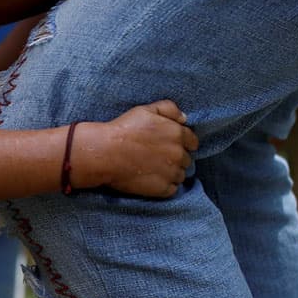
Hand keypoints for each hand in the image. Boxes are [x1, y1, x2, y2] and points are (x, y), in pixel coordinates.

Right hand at [74, 101, 196, 196]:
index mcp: (178, 134)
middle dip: (176, 158)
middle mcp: (179, 154)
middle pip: (187, 159)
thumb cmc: (124, 129)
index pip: (192, 141)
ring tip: (154, 169)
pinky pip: (172, 189)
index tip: (170, 145)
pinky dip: (165, 186)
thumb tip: (184, 118)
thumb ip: (169, 109)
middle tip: (158, 157)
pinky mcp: (163, 188)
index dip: (183, 143)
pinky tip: (152, 179)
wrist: (105, 153)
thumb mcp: (146, 110)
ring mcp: (172, 173)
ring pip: (180, 175)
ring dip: (171, 172)